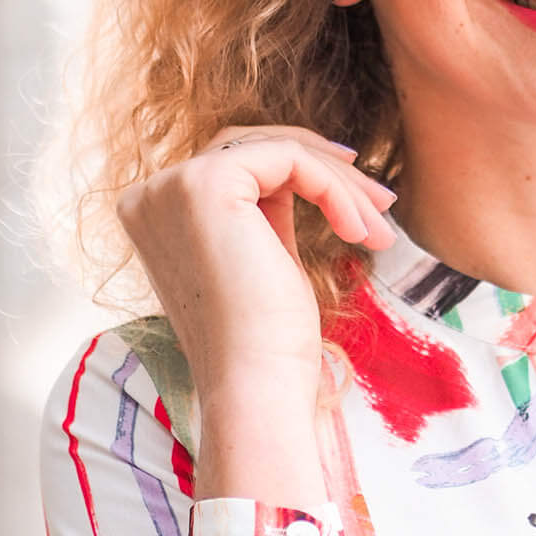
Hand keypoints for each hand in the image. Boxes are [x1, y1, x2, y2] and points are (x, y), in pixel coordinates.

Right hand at [116, 127, 396, 503]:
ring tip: (379, 227)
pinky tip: (358, 230)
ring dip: (341, 184)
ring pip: (278, 150)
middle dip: (328, 171)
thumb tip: (307, 170)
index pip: (237, 165)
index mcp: (156, 213)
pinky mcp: (206, 184)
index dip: (303, 172)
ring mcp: (171, 186)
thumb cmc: (266, 343)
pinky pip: (290, 159)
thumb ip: (264, 211)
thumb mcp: (261, 259)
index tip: (359, 198)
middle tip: (383, 202)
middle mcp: (152, 195)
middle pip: (256, 149)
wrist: (254, 386)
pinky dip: (334, 188)